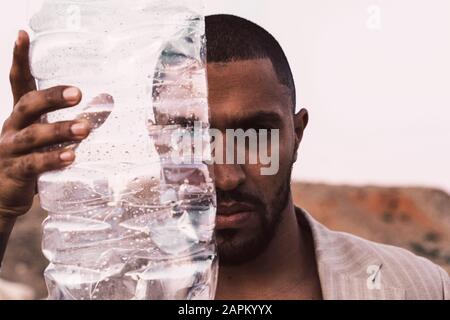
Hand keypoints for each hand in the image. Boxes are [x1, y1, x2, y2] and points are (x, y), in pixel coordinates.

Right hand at [0, 31, 90, 219]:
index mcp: (20, 115)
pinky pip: (33, 164)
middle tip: (76, 94)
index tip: (23, 35)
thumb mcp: (50, 137)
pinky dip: (52, 159)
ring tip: (84, 129)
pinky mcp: (15, 173)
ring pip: (33, 135)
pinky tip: (71, 157)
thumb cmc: (32, 158)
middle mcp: (12, 128)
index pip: (18, 82)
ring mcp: (11, 150)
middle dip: (51, 97)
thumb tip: (107, 99)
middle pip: (27, 105)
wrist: (3, 196)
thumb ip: (75, 118)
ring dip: (58, 130)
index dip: (19, 59)